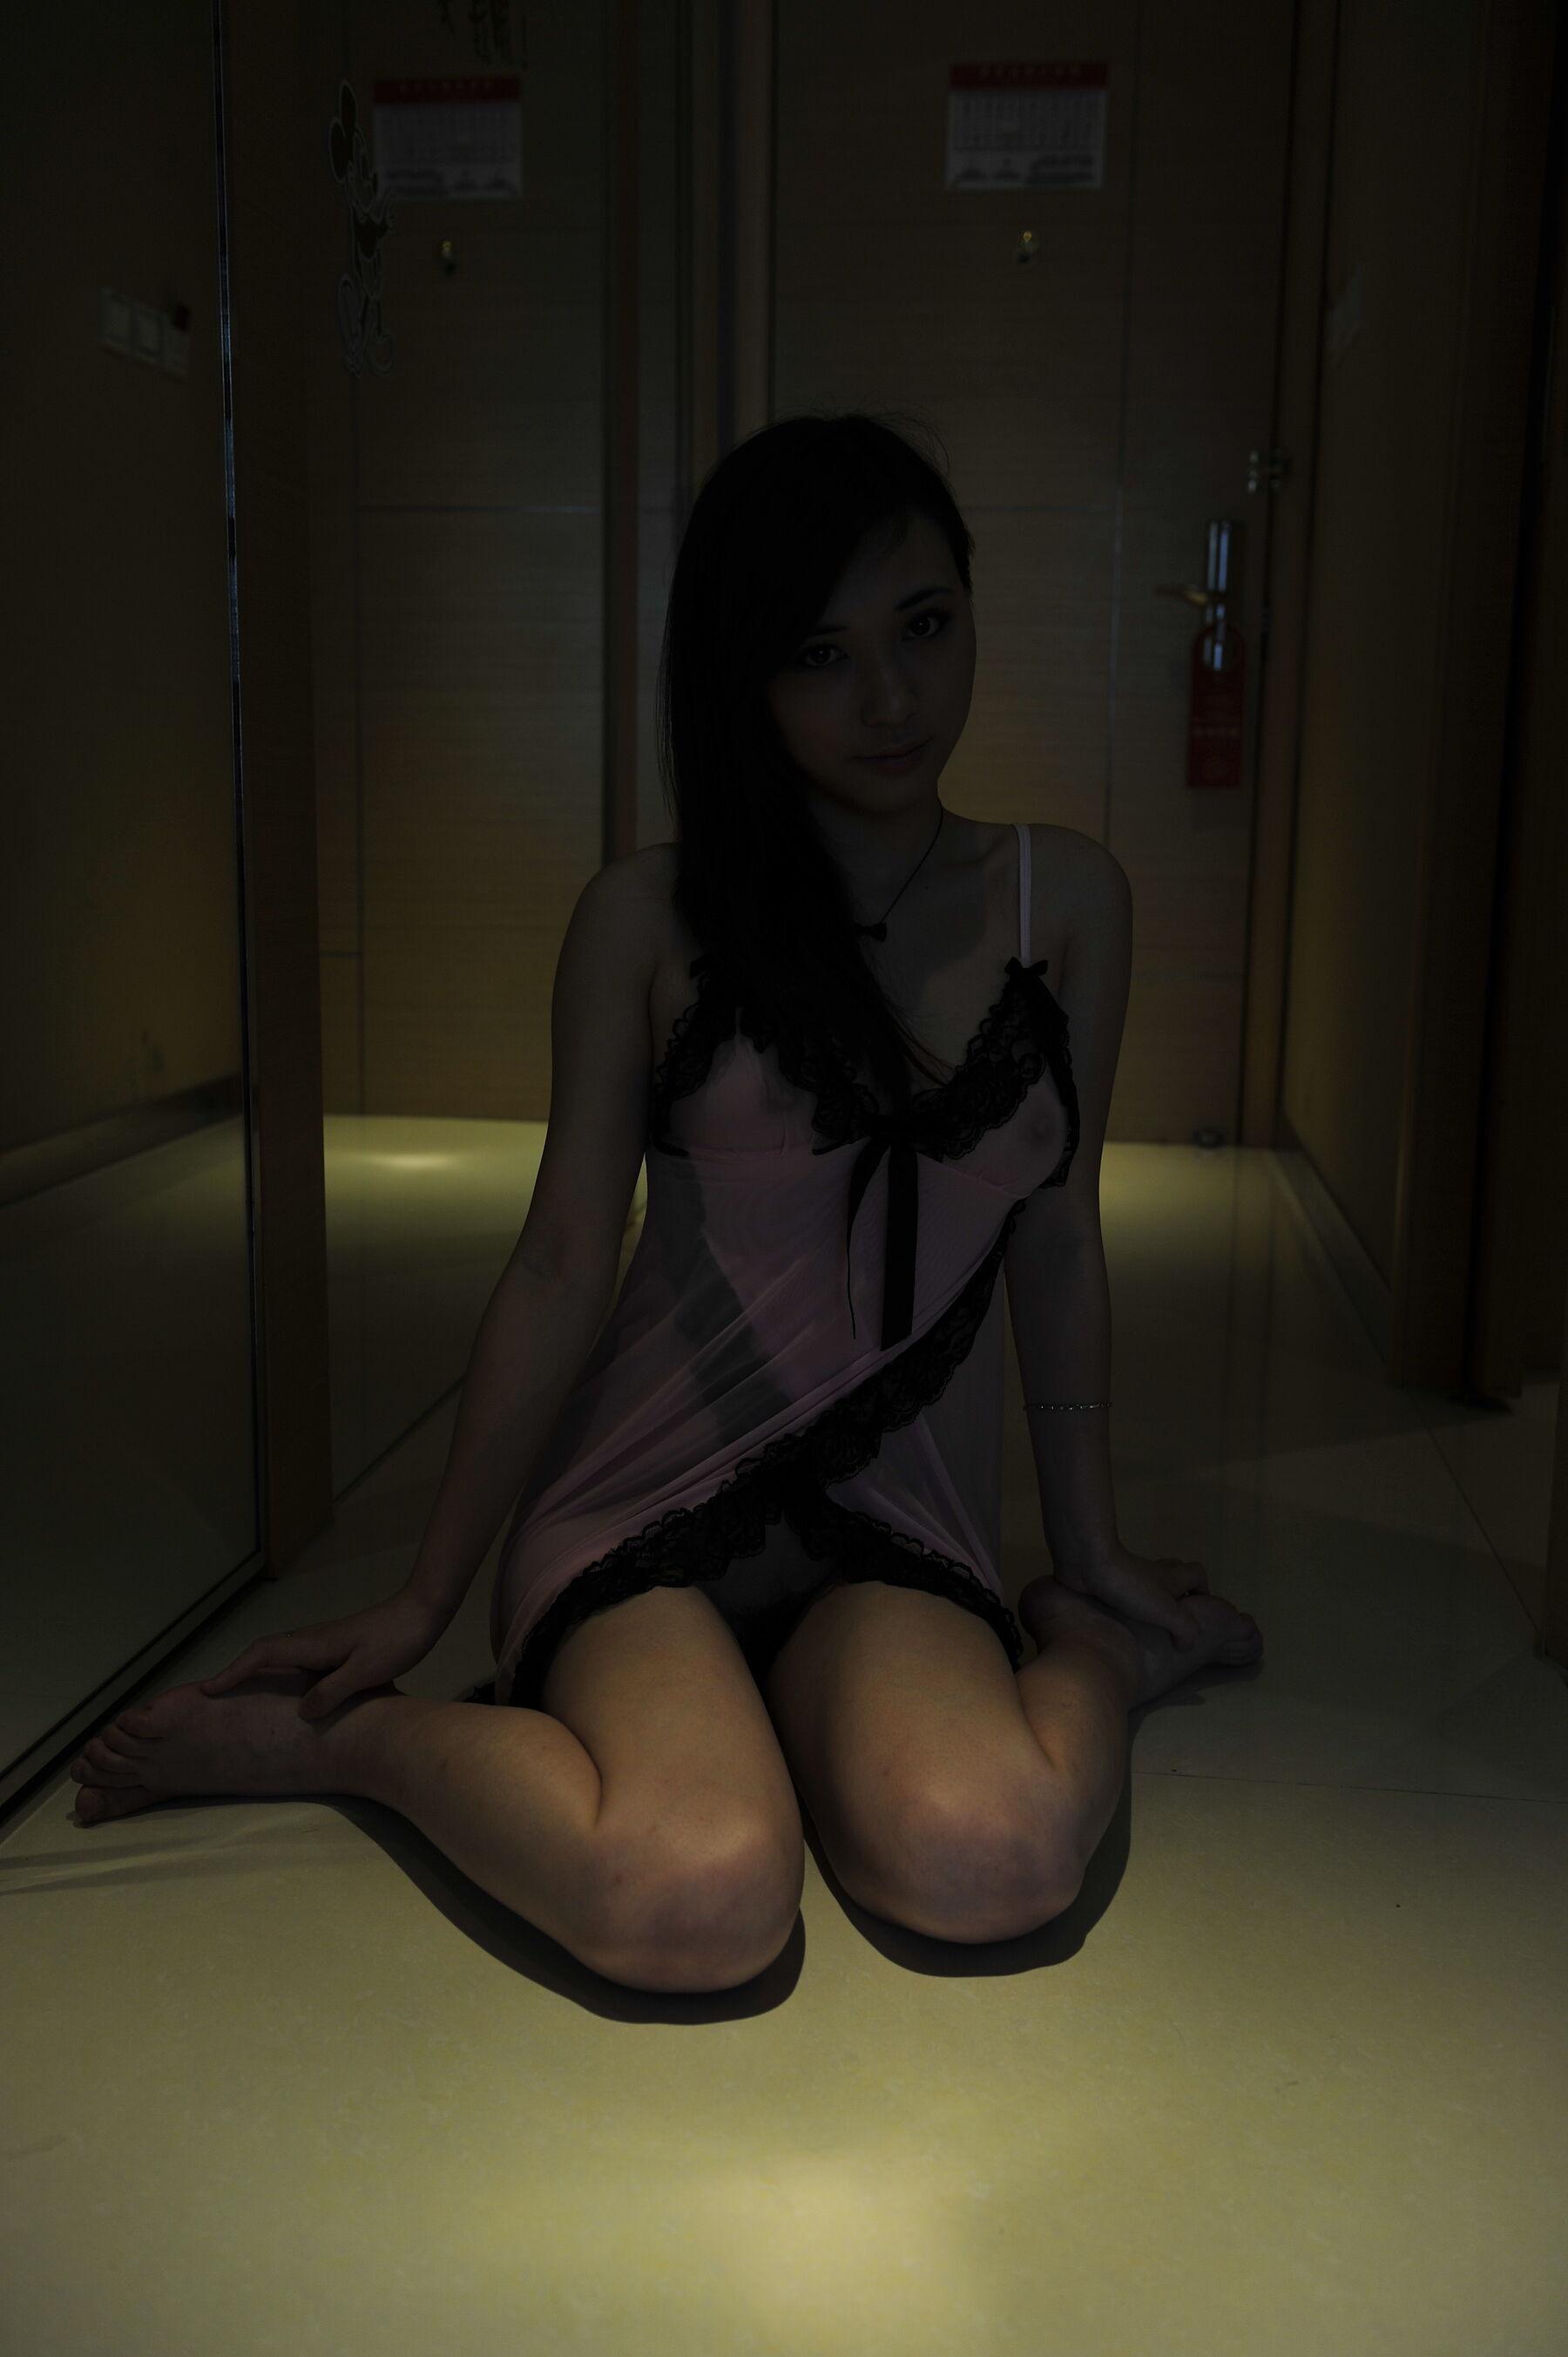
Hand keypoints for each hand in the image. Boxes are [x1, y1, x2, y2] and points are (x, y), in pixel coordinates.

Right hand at [198, 1590, 448, 1719]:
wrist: (422, 1613)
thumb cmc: (395, 1640)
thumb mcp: (364, 1671)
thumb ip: (332, 1691)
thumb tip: (301, 1713)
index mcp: (313, 1644)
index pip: (261, 1655)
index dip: (233, 1672)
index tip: (209, 1689)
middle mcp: (312, 1641)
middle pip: (264, 1653)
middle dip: (237, 1672)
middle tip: (215, 1695)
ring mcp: (324, 1643)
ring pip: (281, 1658)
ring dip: (258, 1674)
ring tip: (243, 1701)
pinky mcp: (337, 1649)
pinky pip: (299, 1664)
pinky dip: (282, 1677)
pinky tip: (291, 1698)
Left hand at [1051, 1544, 1210, 1648]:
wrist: (1089, 1564)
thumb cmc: (1131, 1587)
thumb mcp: (1167, 1611)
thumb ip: (1185, 1629)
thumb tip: (1187, 1646)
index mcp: (1171, 1577)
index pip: (1197, 1574)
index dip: (1202, 1590)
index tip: (1199, 1611)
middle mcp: (1154, 1574)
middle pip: (1174, 1575)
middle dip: (1179, 1594)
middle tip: (1174, 1618)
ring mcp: (1130, 1576)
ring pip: (1148, 1585)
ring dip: (1152, 1601)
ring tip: (1149, 1626)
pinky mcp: (1109, 1581)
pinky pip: (1124, 1592)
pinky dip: (1128, 1604)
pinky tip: (1123, 1623)